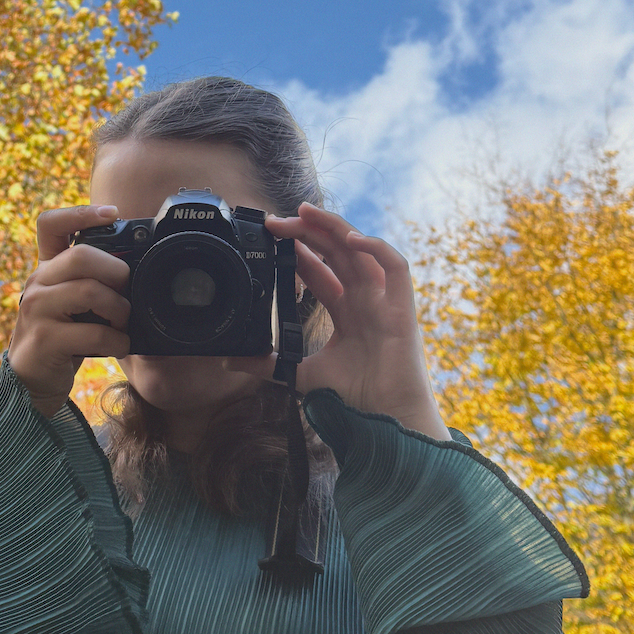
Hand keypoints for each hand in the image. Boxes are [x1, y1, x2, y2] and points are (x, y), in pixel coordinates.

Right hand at [8, 205, 131, 418]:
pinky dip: (116, 340)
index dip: (81, 212)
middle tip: (126, 293)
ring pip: (89, 291)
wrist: (32, 381)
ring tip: (122, 324)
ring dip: (119, 310)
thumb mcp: (74, 304)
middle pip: (81, 256)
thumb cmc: (64, 338)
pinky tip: (118, 346)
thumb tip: (137, 268)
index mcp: (46, 269)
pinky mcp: (44, 340)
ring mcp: (36, 310)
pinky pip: (92, 332)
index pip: (51, 224)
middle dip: (116, 272)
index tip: (112, 213)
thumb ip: (92, 282)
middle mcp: (37, 283)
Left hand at [228, 202, 450, 439]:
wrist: (384, 421)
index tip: (270, 236)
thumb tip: (231, 361)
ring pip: (361, 248)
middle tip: (276, 220)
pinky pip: (395, 265)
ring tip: (305, 212)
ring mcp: (384, 300)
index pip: (320, 269)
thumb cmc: (353, 399)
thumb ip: (269, 364)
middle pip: (337, 251)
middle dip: (308, 231)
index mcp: (346, 311)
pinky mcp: (402, 306)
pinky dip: (375, 246)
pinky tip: (349, 238)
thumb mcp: (300, 374)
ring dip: (334, 226)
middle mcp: (365, 299)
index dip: (298, 249)